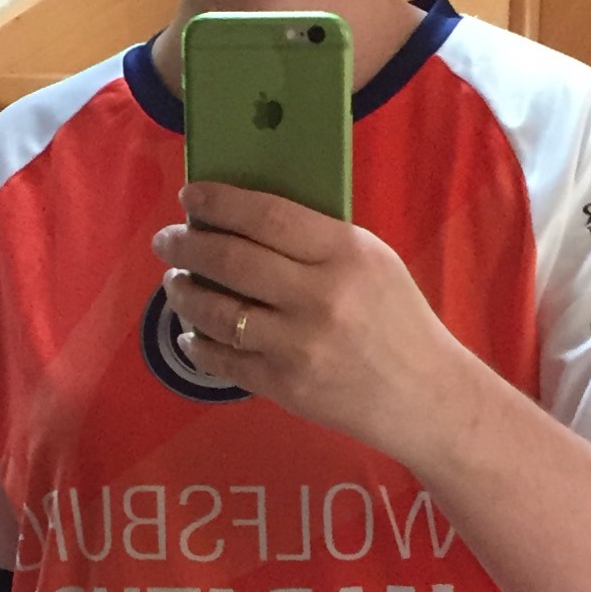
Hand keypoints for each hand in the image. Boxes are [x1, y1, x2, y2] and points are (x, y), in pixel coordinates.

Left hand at [153, 180, 471, 464]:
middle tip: (167, 240)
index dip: (218, 201)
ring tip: (177, 282)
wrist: (424, 395)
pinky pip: (222, 359)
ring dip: (183, 292)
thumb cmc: (397, 320)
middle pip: (229, 258)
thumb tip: (244, 217)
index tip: (191, 196)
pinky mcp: (284, 384)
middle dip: (185, 245)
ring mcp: (298, 344)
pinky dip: (197, 343)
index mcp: (344, 254)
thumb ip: (318, 240)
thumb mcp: (373, 262)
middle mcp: (318, 296)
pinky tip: (191, 333)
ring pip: (215, 310)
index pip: (266, 215)